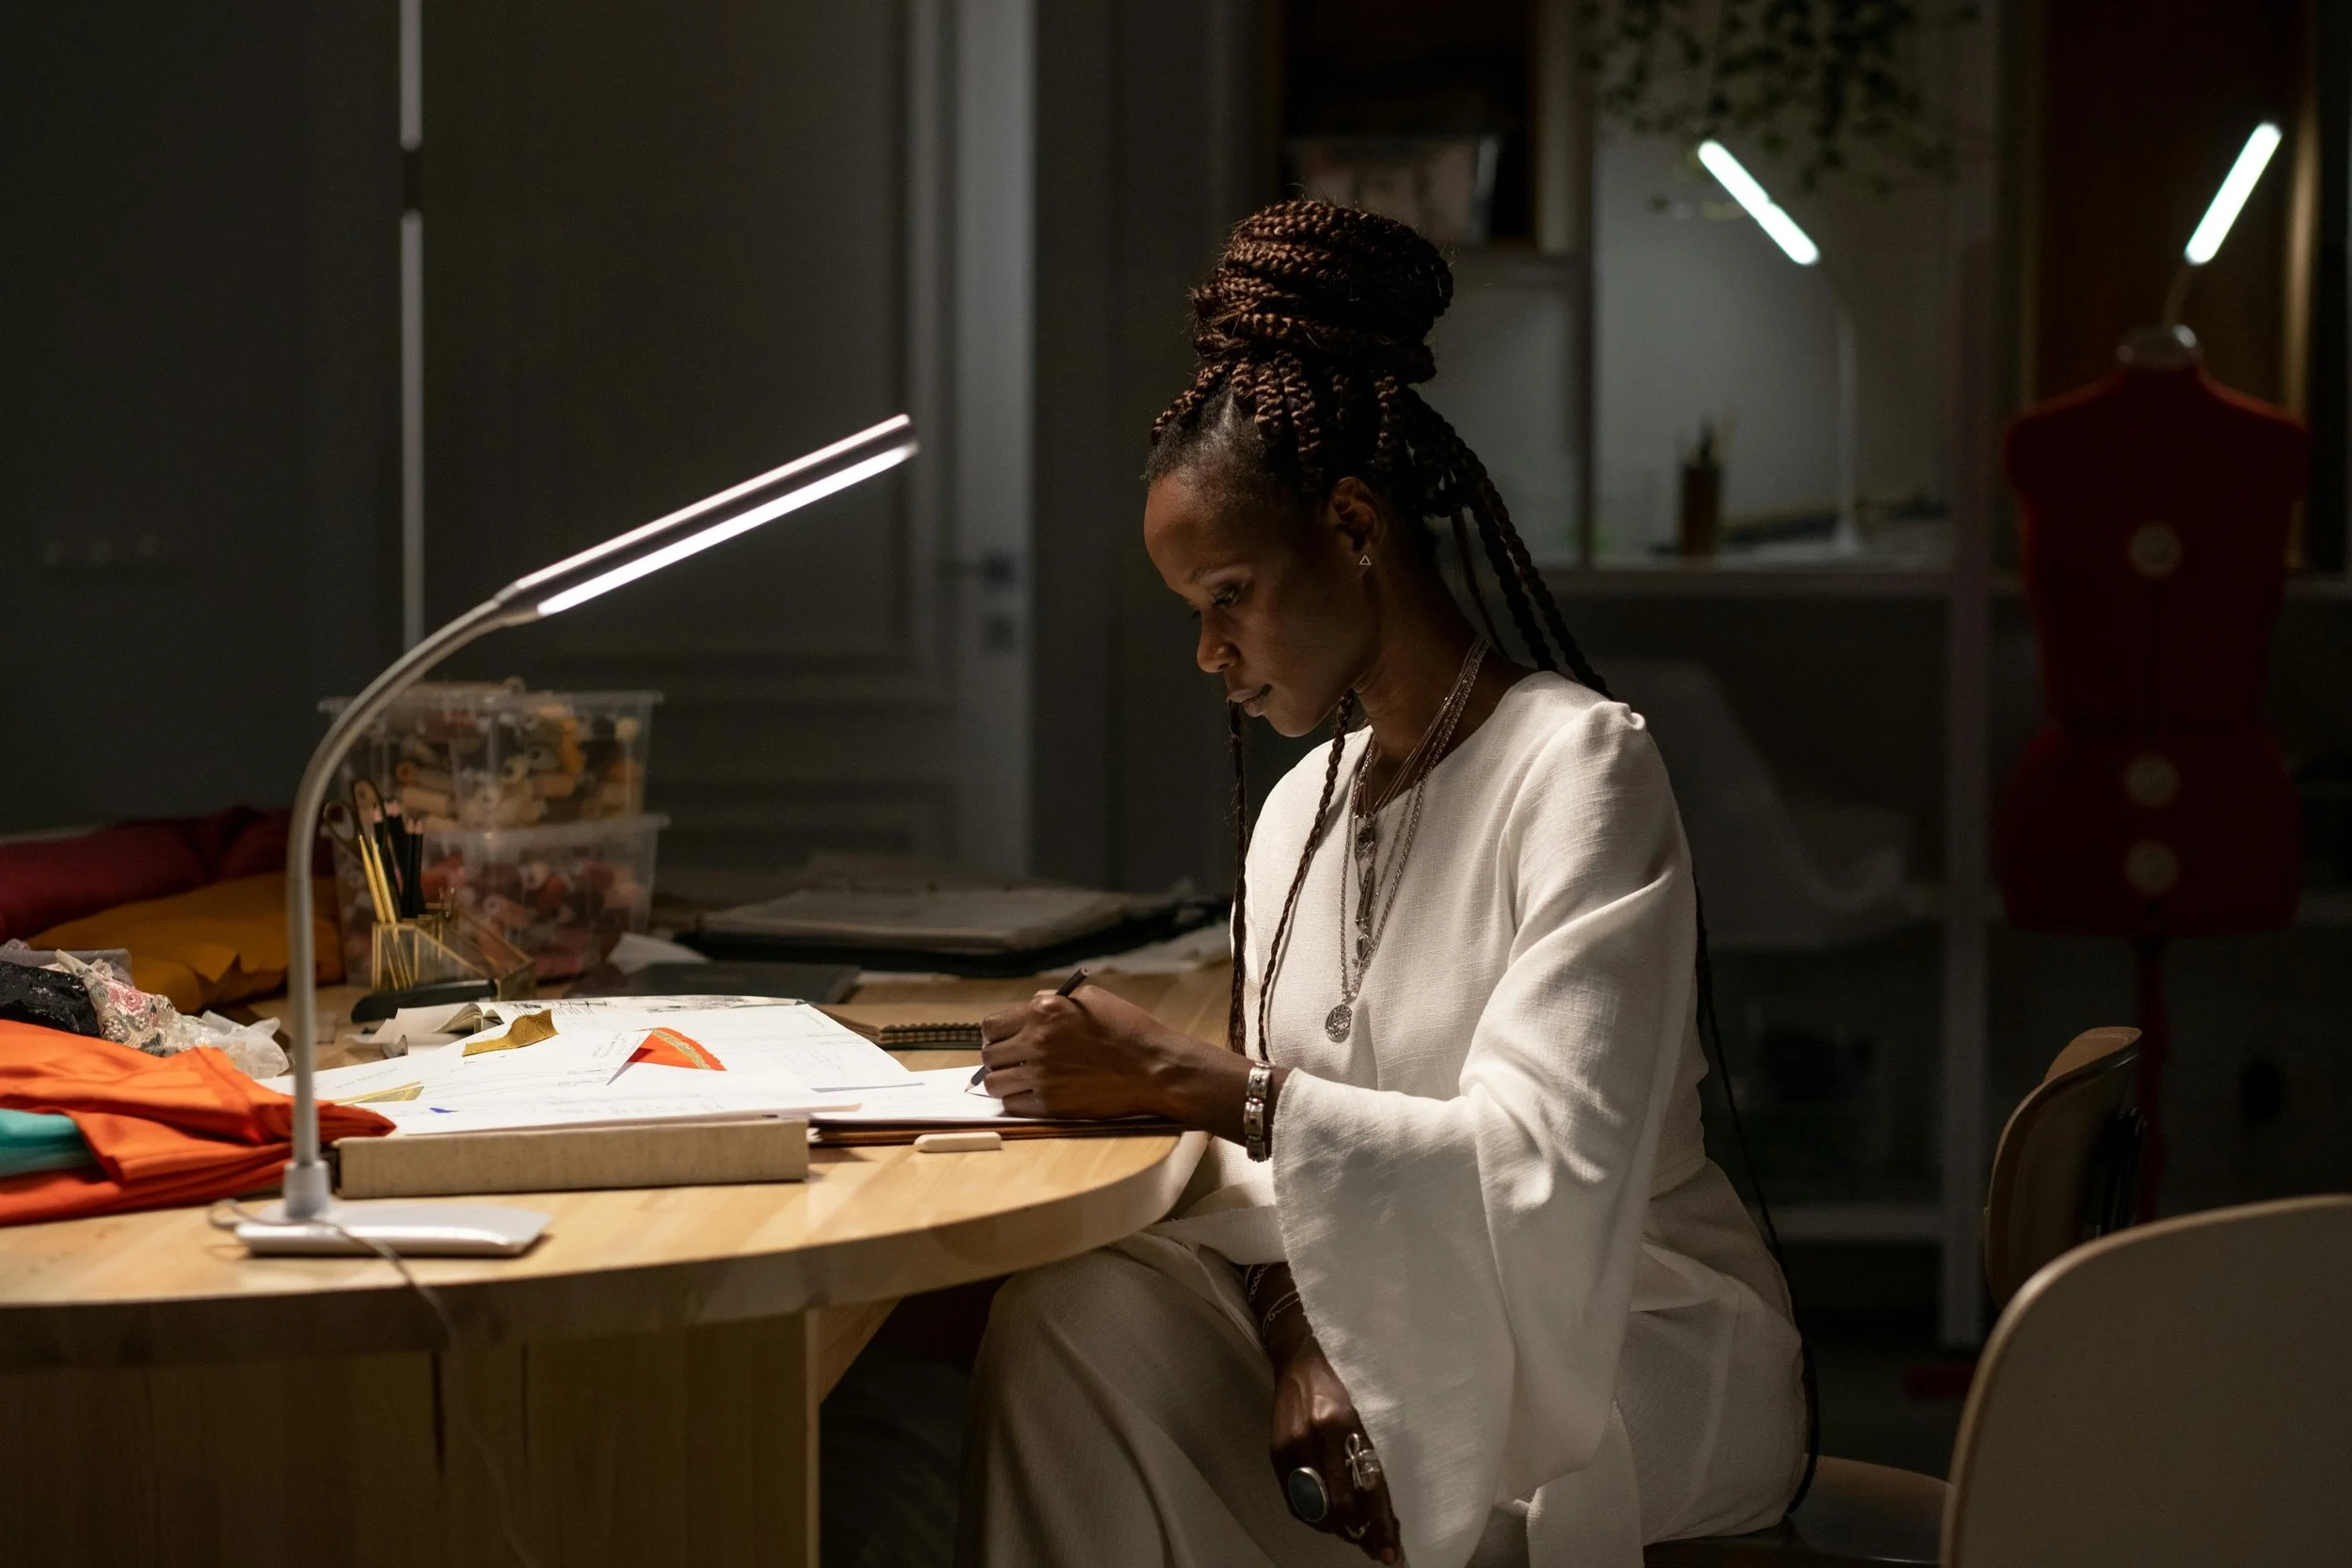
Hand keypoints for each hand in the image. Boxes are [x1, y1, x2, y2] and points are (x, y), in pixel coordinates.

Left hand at [978, 983, 1245, 1124]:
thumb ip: (1052, 1001)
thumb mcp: (1090, 999)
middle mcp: (1037, 1043)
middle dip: (999, 1057)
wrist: (1154, 1068)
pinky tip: (1032, 1095)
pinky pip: (1012, 1105)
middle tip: (1013, 1060)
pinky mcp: (1050, 1105)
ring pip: (994, 1083)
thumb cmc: (1128, 1029)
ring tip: (1019, 1080)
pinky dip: (1018, 1101)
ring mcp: (1041, 1076)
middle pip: (989, 1055)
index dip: (997, 1033)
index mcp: (1044, 1011)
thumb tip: (1029, 1007)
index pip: (992, 1025)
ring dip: (1004, 1081)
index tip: (1005, 1038)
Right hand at [1267, 1314, 1401, 1562]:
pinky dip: (1314, 1515)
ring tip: (1358, 1537)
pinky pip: (1295, 1498)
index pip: (1366, 1484)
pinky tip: (1330, 1521)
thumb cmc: (1340, 1378)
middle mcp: (1315, 1437)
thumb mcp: (1362, 1408)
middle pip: (1342, 1502)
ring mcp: (1291, 1447)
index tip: (1392, 1550)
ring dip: (1340, 1528)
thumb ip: (1367, 1450)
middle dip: (1362, 1533)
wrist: (1296, 1356)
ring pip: (1317, 1506)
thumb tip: (1382, 1496)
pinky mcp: (1275, 1453)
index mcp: (1343, 1422)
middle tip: (1379, 1550)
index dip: (1380, 1521)